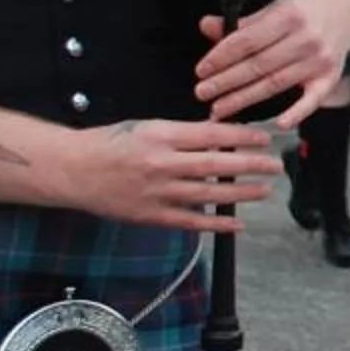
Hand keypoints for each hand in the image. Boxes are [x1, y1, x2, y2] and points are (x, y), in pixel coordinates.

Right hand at [67, 119, 282, 231]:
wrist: (74, 170)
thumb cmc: (111, 143)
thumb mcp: (148, 126)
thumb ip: (183, 133)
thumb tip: (221, 134)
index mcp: (160, 135)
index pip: (211, 135)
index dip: (242, 137)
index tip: (264, 138)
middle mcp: (161, 163)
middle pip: (215, 165)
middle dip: (250, 165)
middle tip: (275, 165)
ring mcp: (157, 192)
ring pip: (207, 194)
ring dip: (241, 193)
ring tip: (266, 190)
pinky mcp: (151, 215)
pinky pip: (190, 221)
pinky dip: (216, 224)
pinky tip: (237, 224)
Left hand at [194, 0, 349, 126]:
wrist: (345, 9)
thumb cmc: (304, 11)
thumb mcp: (274, 9)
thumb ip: (241, 23)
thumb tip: (207, 26)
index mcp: (288, 16)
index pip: (247, 40)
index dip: (221, 57)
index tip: (202, 70)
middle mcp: (306, 38)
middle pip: (259, 65)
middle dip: (226, 81)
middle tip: (203, 93)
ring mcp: (319, 60)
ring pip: (275, 83)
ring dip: (244, 98)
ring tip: (219, 109)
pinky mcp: (330, 77)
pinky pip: (312, 99)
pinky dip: (297, 112)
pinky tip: (278, 123)